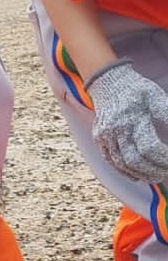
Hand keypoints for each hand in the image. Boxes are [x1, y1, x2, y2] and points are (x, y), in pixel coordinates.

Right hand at [86, 59, 167, 184]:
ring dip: (139, 174)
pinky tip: (136, 175)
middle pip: (134, 160)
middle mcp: (116, 129)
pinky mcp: (99, 140)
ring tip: (153, 177)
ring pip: (121, 164)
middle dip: (151, 170)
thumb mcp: (156, 96)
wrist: (108, 83)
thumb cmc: (136, 90)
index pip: (148, 147)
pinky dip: (124, 172)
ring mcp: (105, 136)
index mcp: (132, 117)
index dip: (162, 158)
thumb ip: (166, 115)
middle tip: (164, 173)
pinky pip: (111, 162)